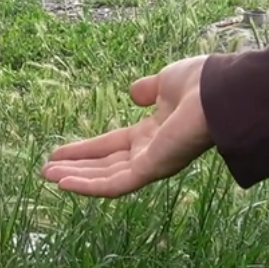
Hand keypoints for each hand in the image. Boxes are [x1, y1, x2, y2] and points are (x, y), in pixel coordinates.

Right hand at [41, 55, 215, 197]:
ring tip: (47, 177)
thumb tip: (134, 92)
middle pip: (105, 165)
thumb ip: (149, 89)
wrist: (221, 92)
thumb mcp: (166, 81)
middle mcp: (152, 152)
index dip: (86, 149)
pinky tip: (64, 183)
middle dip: (76, 167)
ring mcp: (152, 163)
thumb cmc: (200, 83)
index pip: (113, 145)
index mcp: (155, 132)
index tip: (60, 151)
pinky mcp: (152, 169)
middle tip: (47, 170)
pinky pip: (116, 184)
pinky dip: (89, 186)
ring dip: (76, 178)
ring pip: (106, 177)